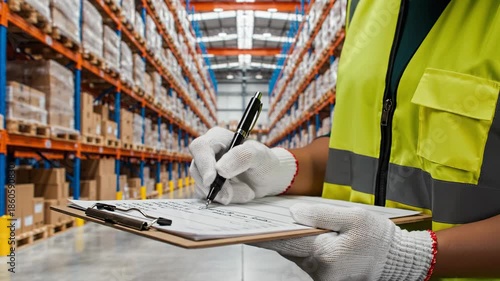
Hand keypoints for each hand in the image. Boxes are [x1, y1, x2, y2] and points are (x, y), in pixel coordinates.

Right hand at [188, 127, 296, 203]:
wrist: (269, 178)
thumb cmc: (264, 161)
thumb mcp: (258, 155)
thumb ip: (241, 156)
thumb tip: (220, 169)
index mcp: (217, 139)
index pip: (200, 148)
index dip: (203, 163)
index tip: (211, 180)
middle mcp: (209, 154)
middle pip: (196, 170)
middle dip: (215, 185)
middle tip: (231, 195)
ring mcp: (207, 171)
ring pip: (201, 186)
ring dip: (223, 194)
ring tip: (246, 192)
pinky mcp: (209, 187)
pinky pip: (207, 197)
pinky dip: (223, 200)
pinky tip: (241, 195)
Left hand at [255, 203, 434, 280]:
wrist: (397, 261)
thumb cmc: (379, 238)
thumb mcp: (354, 218)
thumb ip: (322, 215)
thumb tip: (294, 212)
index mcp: (324, 254)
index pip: (283, 242)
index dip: (261, 233)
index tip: (242, 227)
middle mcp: (318, 268)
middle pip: (285, 247)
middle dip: (270, 233)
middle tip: (253, 218)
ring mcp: (320, 273)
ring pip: (293, 252)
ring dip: (284, 237)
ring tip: (273, 219)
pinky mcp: (324, 273)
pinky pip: (303, 255)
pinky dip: (297, 243)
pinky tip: (296, 230)